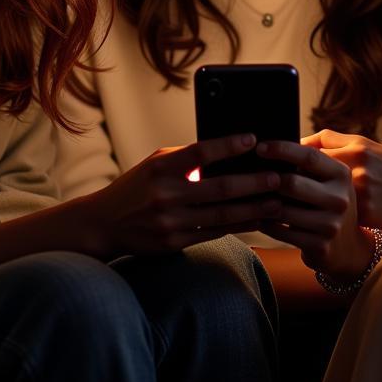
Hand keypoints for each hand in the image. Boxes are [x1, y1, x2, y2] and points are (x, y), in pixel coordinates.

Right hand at [78, 133, 282, 257]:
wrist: (104, 223)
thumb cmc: (138, 186)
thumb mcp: (156, 163)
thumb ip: (187, 157)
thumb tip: (229, 151)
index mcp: (161, 167)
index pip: (201, 153)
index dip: (229, 145)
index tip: (253, 139)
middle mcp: (165, 194)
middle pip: (219, 188)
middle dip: (252, 183)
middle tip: (278, 178)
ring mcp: (170, 222)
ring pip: (221, 216)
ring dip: (253, 209)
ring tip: (276, 202)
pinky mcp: (174, 243)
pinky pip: (213, 233)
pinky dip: (238, 226)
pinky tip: (256, 220)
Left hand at [254, 140, 371, 278]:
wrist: (347, 247)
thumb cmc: (326, 201)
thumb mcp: (329, 178)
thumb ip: (309, 160)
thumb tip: (273, 143)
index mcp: (341, 174)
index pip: (309, 156)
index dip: (282, 149)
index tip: (259, 147)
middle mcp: (340, 198)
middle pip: (292, 183)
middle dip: (267, 179)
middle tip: (247, 175)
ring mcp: (331, 224)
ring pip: (283, 210)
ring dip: (262, 203)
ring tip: (248, 196)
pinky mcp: (320, 246)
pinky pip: (281, 232)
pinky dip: (266, 224)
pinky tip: (258, 217)